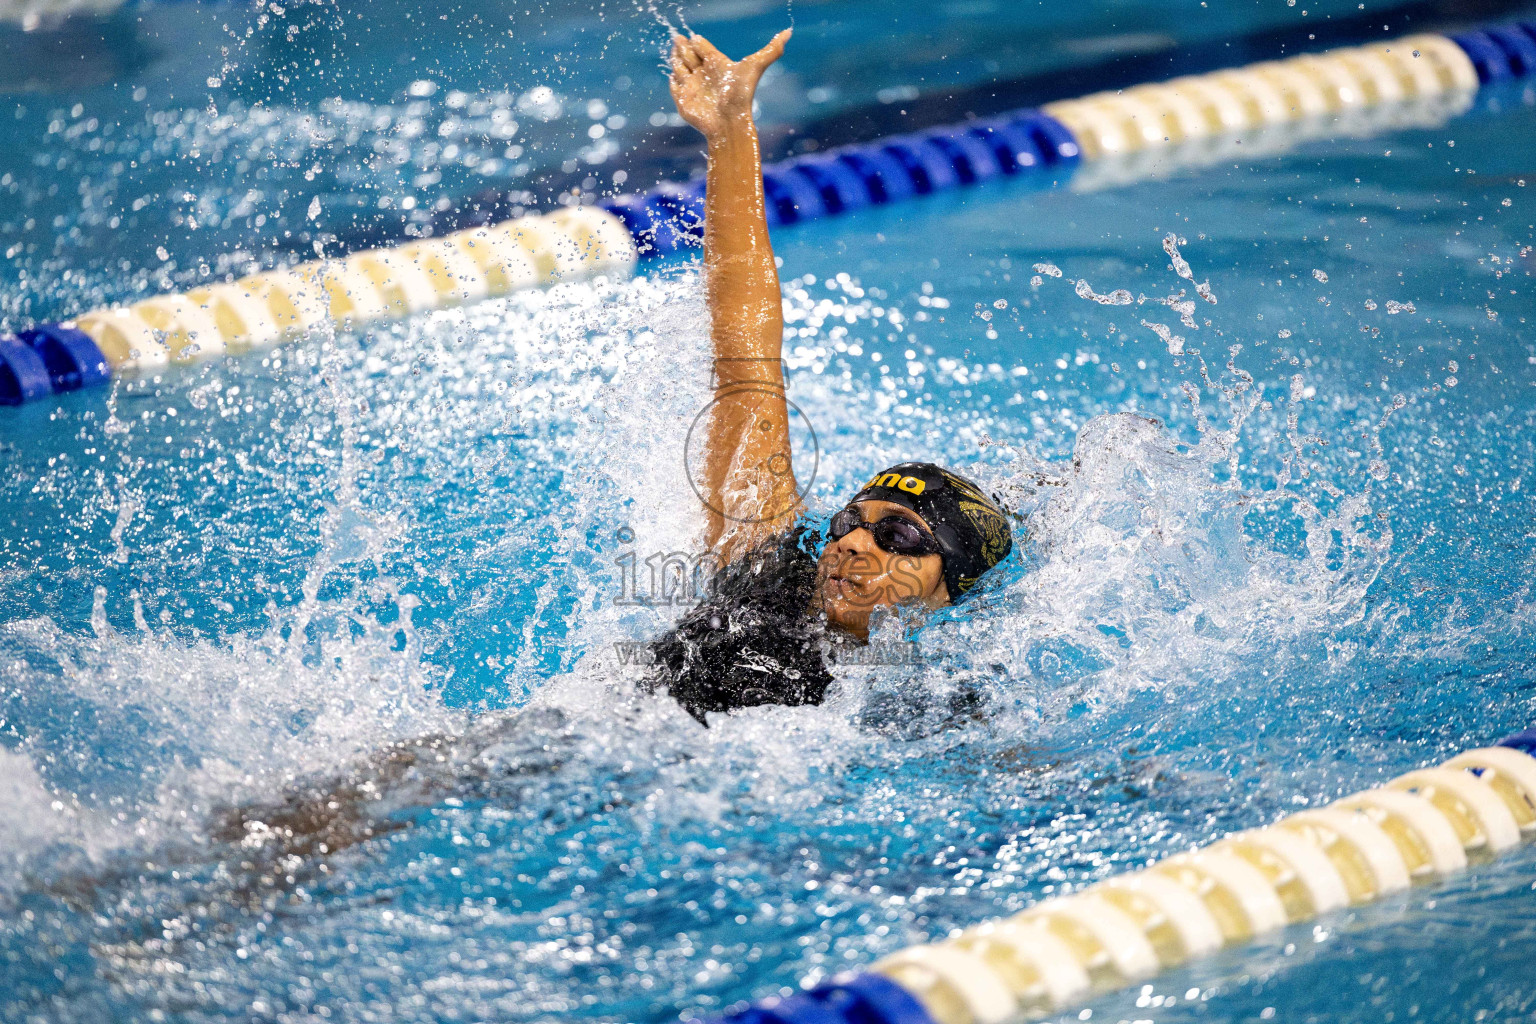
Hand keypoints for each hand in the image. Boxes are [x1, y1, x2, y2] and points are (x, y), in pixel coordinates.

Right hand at [669, 29, 790, 140]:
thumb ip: (772, 49)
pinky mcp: (682, 99)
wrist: (729, 123)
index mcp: (717, 63)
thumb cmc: (742, 95)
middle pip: (688, 53)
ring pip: (679, 66)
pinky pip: (674, 85)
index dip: (697, 41)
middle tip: (678, 38)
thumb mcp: (756, 66)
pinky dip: (673, 79)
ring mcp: (692, 86)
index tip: (694, 38)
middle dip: (682, 45)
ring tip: (674, 50)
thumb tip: (789, 32)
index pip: (702, 46)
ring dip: (675, 58)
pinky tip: (673, 74)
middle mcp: (705, 74)